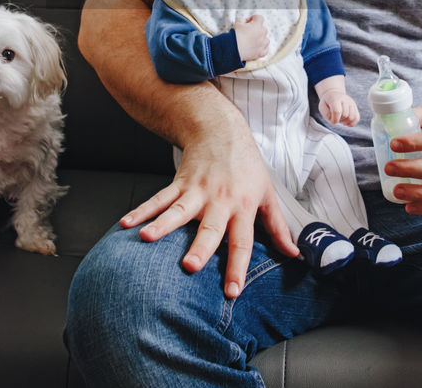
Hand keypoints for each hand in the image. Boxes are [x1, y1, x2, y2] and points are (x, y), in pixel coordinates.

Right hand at [119, 119, 298, 297]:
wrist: (221, 130)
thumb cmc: (246, 165)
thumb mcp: (268, 193)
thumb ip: (279, 226)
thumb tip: (294, 254)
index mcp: (243, 207)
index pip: (242, 242)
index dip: (238, 267)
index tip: (232, 292)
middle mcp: (219, 201)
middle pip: (209, 228)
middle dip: (199, 248)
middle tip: (189, 266)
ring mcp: (196, 191)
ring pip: (178, 211)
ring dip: (161, 225)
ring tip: (146, 238)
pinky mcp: (179, 183)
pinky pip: (158, 198)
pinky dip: (142, 210)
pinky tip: (127, 223)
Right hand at [232, 15, 268, 60]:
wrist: (232, 49)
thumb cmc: (234, 36)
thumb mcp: (237, 23)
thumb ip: (242, 20)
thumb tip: (244, 20)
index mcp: (257, 26)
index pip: (260, 18)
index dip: (254, 18)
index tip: (250, 20)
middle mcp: (261, 35)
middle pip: (264, 28)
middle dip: (257, 28)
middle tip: (249, 30)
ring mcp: (262, 44)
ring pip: (266, 39)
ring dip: (261, 38)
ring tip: (254, 39)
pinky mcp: (260, 53)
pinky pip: (266, 50)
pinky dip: (263, 48)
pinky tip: (259, 47)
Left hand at [314, 77, 358, 125]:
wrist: (334, 94)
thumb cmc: (327, 102)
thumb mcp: (322, 106)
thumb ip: (326, 114)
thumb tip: (334, 120)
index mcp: (335, 98)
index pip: (337, 111)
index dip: (334, 120)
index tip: (331, 121)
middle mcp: (345, 99)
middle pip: (345, 115)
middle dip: (339, 120)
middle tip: (335, 118)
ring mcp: (351, 103)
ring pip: (352, 117)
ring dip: (345, 121)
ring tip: (340, 119)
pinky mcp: (355, 107)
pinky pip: (357, 118)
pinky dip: (352, 123)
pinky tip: (345, 121)